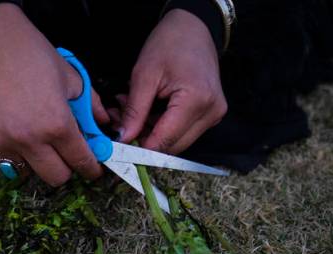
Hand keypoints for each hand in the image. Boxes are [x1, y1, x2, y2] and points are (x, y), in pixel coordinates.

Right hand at [0, 4, 109, 185]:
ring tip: (31, 139)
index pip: (81, 162)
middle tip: (62, 153)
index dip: (90, 167)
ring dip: (33, 162)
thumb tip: (101, 125)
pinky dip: (6, 156)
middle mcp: (28, 139)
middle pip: (55, 178)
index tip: (91, 168)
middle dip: (64, 167)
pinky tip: (8, 135)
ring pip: (24, 173)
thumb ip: (89, 105)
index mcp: (56, 124)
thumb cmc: (28, 51)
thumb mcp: (69, 75)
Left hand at [118, 9, 226, 153]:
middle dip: (144, 138)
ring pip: (176, 141)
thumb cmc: (170, 43)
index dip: (140, 147)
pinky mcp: (210, 114)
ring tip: (131, 110)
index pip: (166, 140)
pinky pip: (183, 131)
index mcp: (196, 100)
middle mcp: (211, 112)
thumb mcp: (144, 74)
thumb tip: (124, 138)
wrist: (193, 28)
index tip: (119, 145)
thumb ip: (134, 111)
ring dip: (151, 132)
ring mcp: (214, 114)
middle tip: (120, 121)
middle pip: (172, 146)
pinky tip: (147, 110)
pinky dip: (161, 125)